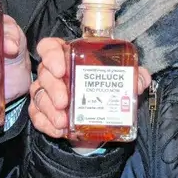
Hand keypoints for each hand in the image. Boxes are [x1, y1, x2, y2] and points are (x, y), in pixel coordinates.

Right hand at [28, 38, 151, 145]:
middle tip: (64, 102)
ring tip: (63, 121)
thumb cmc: (107, 90)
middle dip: (53, 88)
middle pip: (44, 73)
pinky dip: (46, 124)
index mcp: (69, 57)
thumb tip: (140, 79)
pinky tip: (58, 130)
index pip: (50, 47)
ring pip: (39, 96)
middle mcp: (54, 73)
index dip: (51, 55)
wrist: (101, 119)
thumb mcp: (123, 82)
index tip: (61, 69)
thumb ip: (134, 77)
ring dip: (49, 110)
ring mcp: (46, 93)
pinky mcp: (43, 112)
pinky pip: (37, 116)